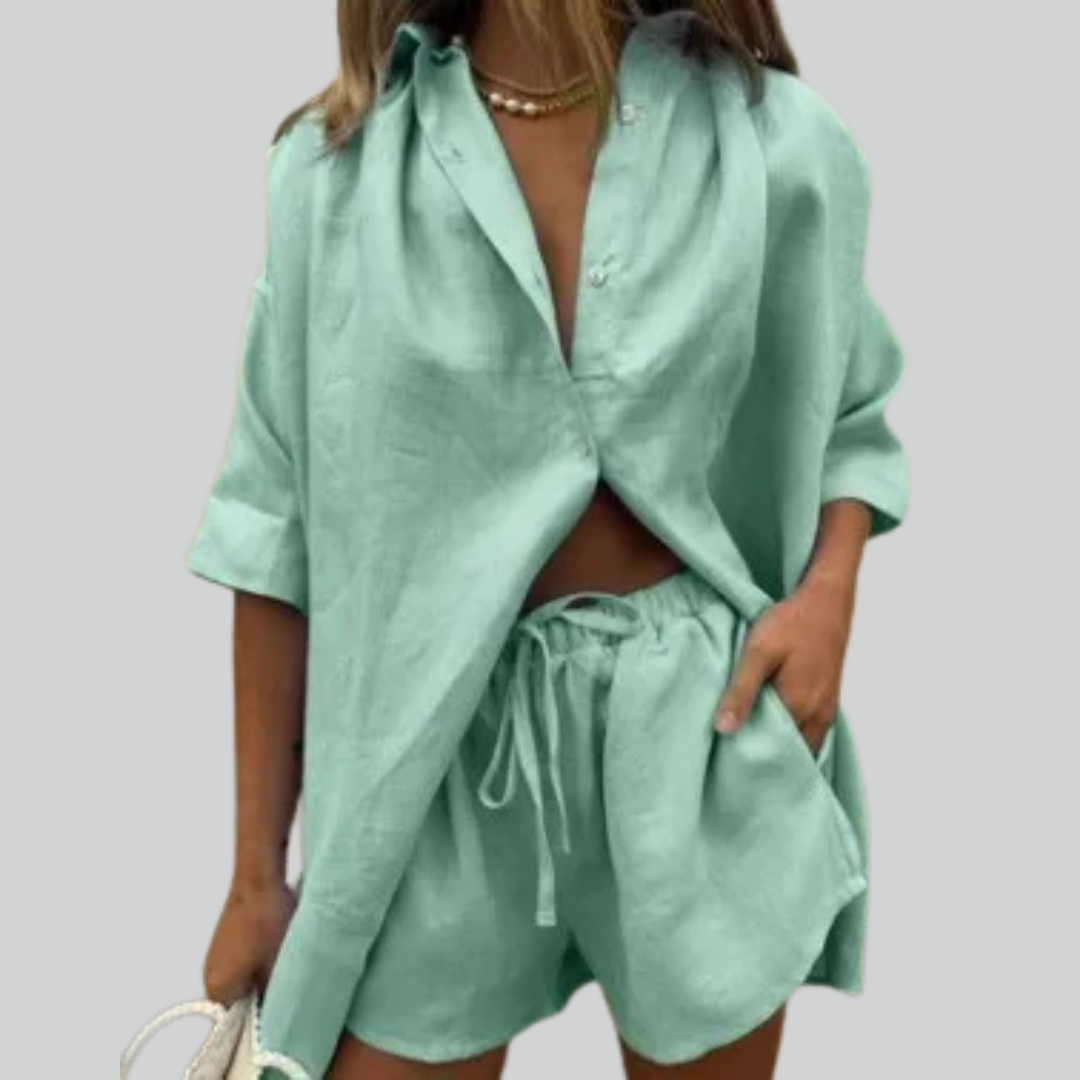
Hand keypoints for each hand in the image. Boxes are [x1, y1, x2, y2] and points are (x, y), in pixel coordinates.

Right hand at [203, 876, 297, 1004]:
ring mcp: (218, 954)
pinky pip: (247, 957)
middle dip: (265, 991)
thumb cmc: (265, 922)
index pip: (239, 1021)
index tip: (284, 1006)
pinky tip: (277, 942)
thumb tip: (280, 1012)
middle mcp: (211, 975)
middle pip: (242, 998)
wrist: (259, 878)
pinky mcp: (228, 936)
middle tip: (288, 981)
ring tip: (284, 959)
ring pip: (247, 976)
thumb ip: (273, 998)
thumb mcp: (276, 969)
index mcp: (217, 990)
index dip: (264, 1015)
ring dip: (265, 972)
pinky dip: (262, 955)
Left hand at [713, 575, 854, 754]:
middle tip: (735, 759)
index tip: (725, 761)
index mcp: (797, 708)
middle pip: (789, 755)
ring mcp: (826, 710)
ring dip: (780, 749)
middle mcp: (817, 717)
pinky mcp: (828, 701)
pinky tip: (773, 726)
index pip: (770, 753)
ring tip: (751, 745)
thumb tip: (723, 729)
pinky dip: (793, 737)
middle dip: (764, 760)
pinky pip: (811, 733)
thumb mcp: (759, 651)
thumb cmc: (792, 622)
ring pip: (802, 746)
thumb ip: (741, 691)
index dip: (748, 760)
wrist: (827, 601)